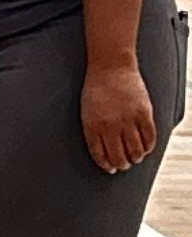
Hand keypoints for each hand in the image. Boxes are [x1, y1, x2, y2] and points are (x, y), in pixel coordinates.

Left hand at [82, 54, 158, 174]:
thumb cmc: (96, 89)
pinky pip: (150, 137)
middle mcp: (110, 126)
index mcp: (92, 126)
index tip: (110, 169)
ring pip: (136, 150)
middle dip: (122, 164)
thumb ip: (93, 130)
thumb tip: (103, 149)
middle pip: (118, 156)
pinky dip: (149, 147)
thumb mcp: (86, 111)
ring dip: (136, 158)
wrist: (111, 67)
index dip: (106, 164)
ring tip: (135, 158)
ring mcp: (128, 120)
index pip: (100, 154)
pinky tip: (146, 148)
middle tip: (124, 165)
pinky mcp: (143, 114)